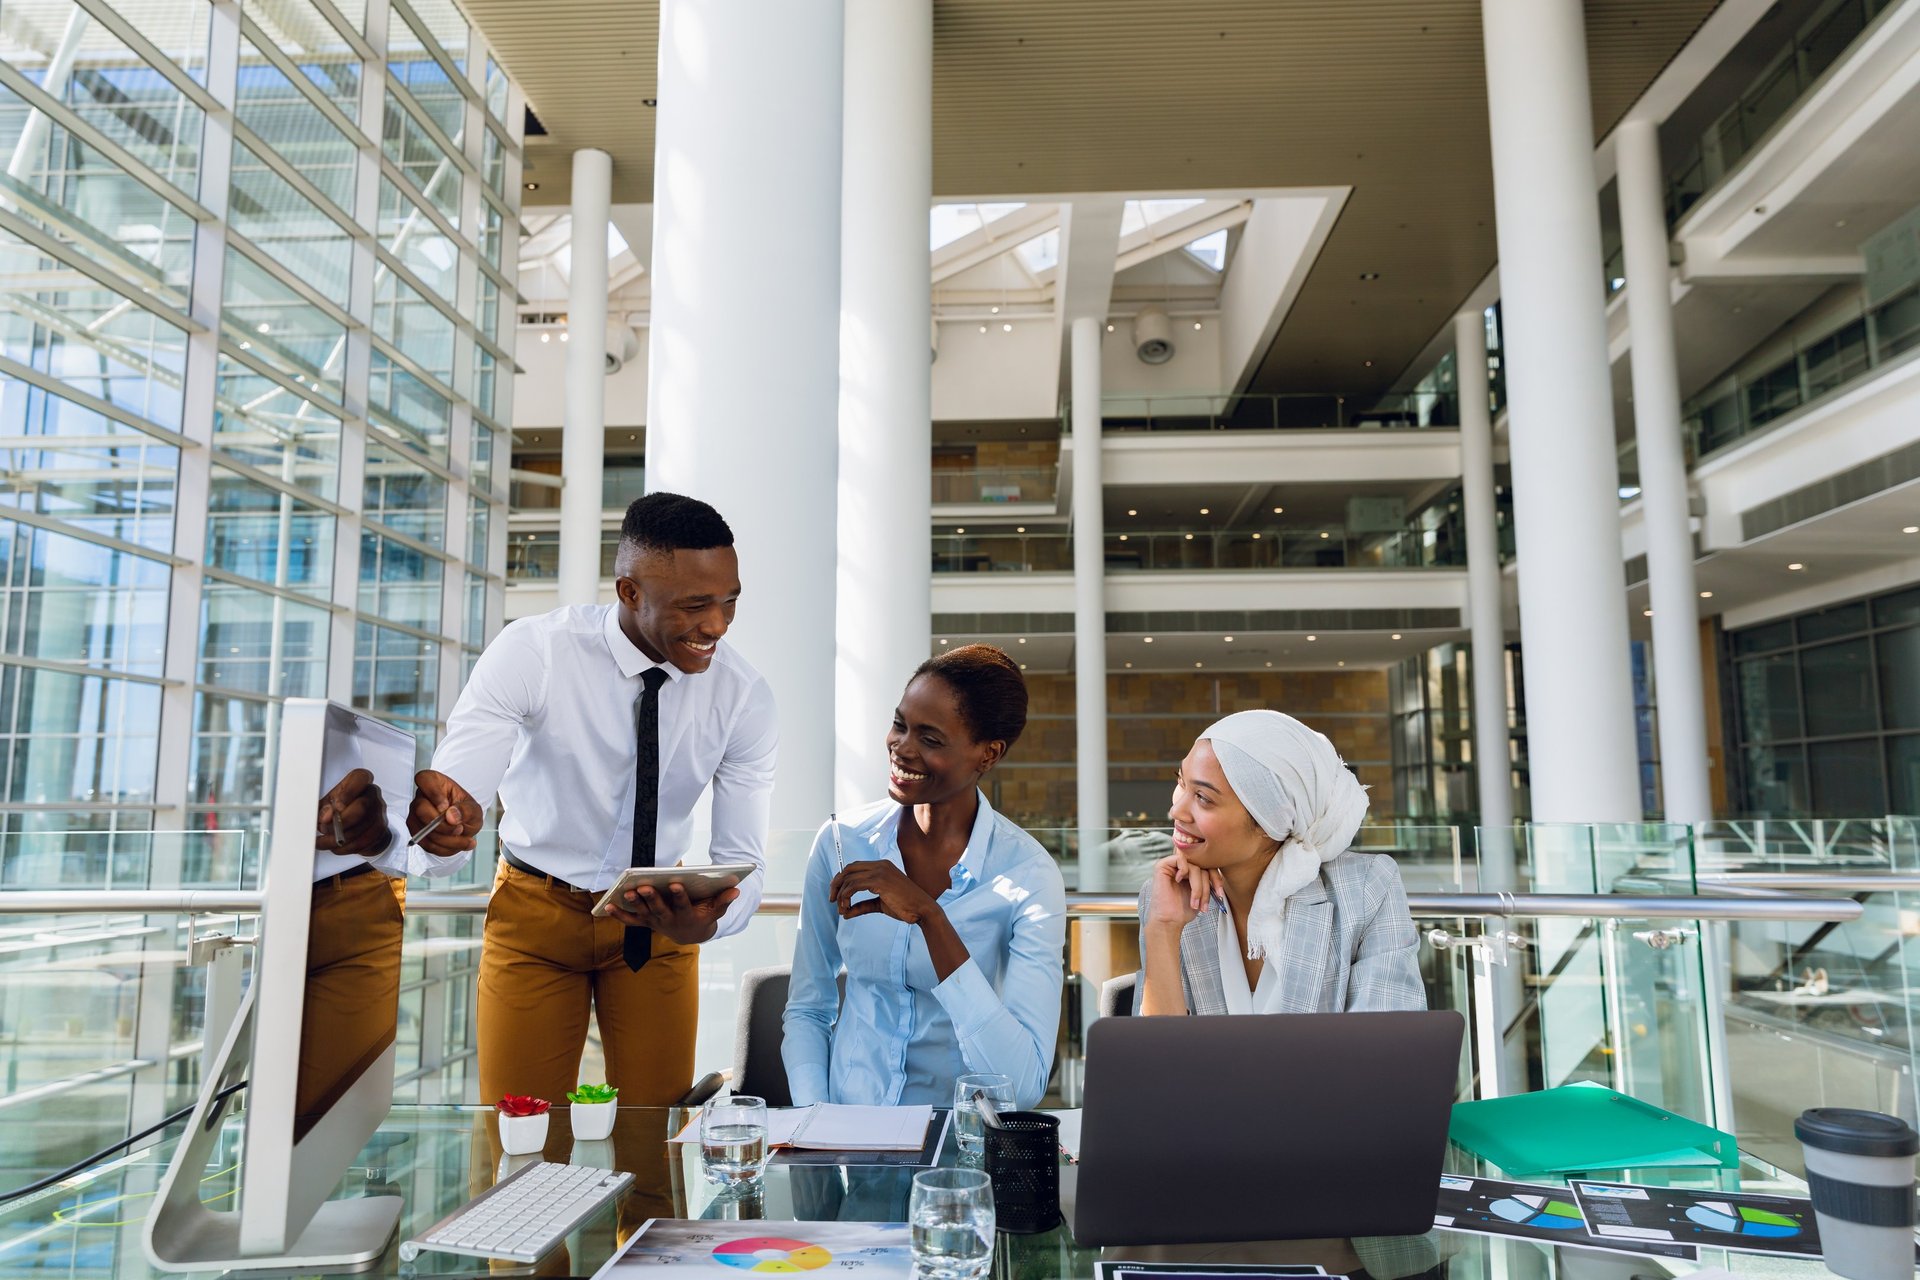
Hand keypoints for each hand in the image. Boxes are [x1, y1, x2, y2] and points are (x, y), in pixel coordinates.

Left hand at [316, 768, 391, 857]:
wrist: (359, 823)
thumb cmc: (342, 809)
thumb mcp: (328, 803)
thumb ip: (324, 808)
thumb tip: (325, 816)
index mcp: (359, 782)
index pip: (360, 778)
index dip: (349, 792)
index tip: (336, 805)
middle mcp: (372, 795)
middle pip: (362, 807)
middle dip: (341, 821)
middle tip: (324, 827)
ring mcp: (378, 813)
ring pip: (360, 829)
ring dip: (338, 838)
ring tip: (323, 841)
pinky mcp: (380, 830)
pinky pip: (362, 842)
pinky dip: (345, 848)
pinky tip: (335, 847)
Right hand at [408, 769, 481, 856]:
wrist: (464, 825)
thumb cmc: (466, 812)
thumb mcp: (474, 809)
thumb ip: (466, 810)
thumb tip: (451, 816)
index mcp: (435, 783)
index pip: (424, 779)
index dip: (433, 793)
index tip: (446, 806)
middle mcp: (421, 798)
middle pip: (421, 809)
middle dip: (442, 824)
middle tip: (459, 828)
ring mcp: (416, 815)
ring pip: (423, 830)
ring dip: (447, 840)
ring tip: (464, 839)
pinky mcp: (416, 832)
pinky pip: (426, 844)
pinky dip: (444, 848)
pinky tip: (458, 845)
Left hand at [605, 880, 740, 944]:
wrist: (690, 934)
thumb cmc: (703, 917)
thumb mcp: (715, 911)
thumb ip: (724, 901)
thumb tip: (736, 888)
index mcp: (686, 917)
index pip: (683, 906)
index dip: (679, 896)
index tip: (676, 884)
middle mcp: (668, 921)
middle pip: (658, 910)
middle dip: (651, 898)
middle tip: (644, 887)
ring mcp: (655, 922)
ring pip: (643, 914)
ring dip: (634, 904)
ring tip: (626, 892)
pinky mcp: (645, 922)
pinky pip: (630, 920)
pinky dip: (619, 915)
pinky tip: (608, 907)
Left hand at [829, 859, 941, 926]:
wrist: (923, 910)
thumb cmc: (905, 907)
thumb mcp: (880, 904)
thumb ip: (863, 905)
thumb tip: (845, 913)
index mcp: (882, 866)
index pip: (854, 867)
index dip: (842, 879)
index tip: (836, 894)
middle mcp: (880, 865)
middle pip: (848, 869)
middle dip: (836, 884)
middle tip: (831, 900)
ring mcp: (880, 871)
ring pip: (848, 878)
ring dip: (840, 895)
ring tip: (842, 909)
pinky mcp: (879, 881)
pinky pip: (853, 886)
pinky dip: (845, 897)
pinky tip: (847, 909)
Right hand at [1144, 853, 1223, 934]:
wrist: (1170, 922)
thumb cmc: (1183, 910)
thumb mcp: (1202, 892)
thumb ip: (1208, 879)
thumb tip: (1221, 869)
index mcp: (1189, 872)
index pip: (1208, 866)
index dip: (1216, 878)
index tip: (1219, 894)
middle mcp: (1180, 867)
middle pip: (1202, 865)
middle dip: (1207, 886)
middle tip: (1205, 902)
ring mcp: (1171, 866)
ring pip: (1194, 866)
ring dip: (1198, 887)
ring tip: (1194, 902)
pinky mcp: (1162, 866)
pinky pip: (1180, 859)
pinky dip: (1184, 870)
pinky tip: (1179, 881)